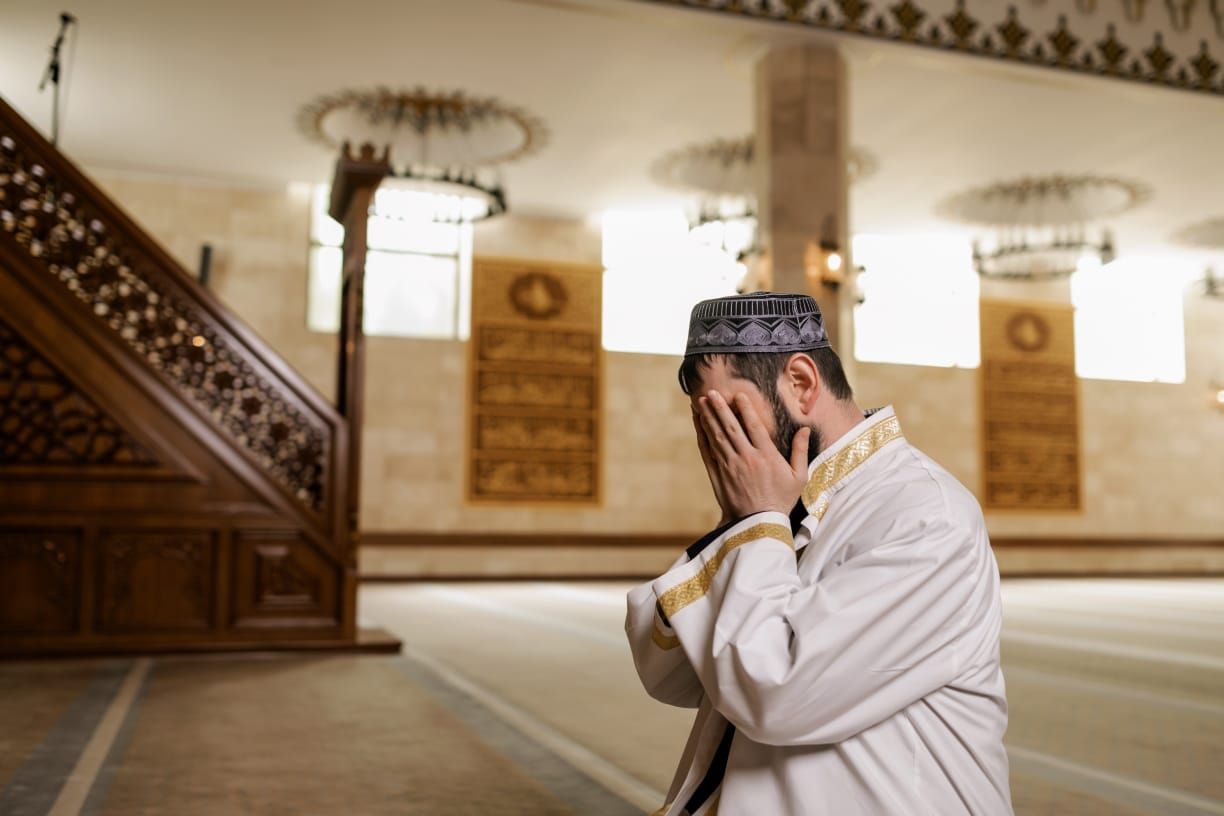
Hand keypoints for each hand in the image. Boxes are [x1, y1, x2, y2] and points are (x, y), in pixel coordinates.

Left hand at [697, 391, 809, 518]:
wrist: (757, 524)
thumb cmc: (781, 500)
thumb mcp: (799, 477)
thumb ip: (800, 451)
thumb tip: (805, 428)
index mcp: (767, 456)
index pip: (754, 427)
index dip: (745, 409)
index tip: (738, 395)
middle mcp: (746, 458)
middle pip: (731, 427)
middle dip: (720, 408)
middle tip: (712, 392)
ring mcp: (730, 466)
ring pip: (717, 436)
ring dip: (708, 417)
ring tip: (701, 401)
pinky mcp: (718, 474)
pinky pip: (708, 450)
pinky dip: (702, 435)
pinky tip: (698, 422)